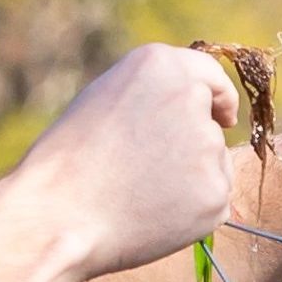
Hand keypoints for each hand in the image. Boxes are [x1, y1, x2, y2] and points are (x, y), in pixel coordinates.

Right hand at [11, 44, 241, 280]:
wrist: (58, 217)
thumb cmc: (69, 162)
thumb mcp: (104, 99)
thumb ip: (152, 95)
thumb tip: (193, 109)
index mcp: (160, 64)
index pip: (209, 76)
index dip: (218, 97)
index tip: (223, 116)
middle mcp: (190, 98)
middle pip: (209, 125)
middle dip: (190, 146)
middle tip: (146, 173)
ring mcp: (208, 148)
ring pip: (213, 166)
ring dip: (189, 180)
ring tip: (136, 194)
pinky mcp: (215, 194)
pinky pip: (213, 202)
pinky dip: (191, 213)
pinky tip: (151, 216)